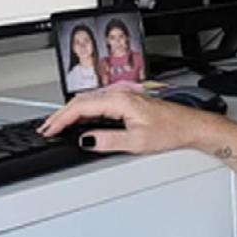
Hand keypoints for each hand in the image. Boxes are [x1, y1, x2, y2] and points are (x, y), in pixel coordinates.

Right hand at [37, 84, 214, 153]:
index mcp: (120, 100)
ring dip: (71, 111)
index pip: (82, 107)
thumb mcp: (137, 142)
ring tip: (57, 125)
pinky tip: (78, 119)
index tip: (49, 129)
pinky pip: (98, 102)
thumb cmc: (170, 131)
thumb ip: (108, 140)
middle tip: (46, 128)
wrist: (189, 126)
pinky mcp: (126, 100)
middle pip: (81, 100)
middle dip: (61, 114)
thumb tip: (86, 141)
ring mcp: (123, 95)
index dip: (62, 118)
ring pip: (88, 100)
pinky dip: (83, 110)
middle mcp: (120, 94)